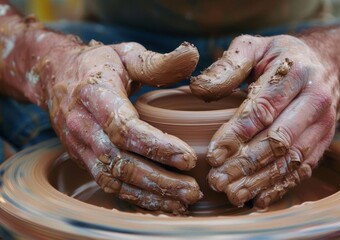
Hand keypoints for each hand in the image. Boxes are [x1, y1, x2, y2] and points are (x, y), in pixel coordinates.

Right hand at [47, 40, 201, 213]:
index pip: (125, 128)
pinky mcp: (82, 159)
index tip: (188, 158)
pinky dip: (134, 198)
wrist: (55, 76)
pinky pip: (108, 184)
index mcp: (95, 95)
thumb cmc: (98, 64)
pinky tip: (160, 203)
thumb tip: (193, 56)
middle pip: (121, 162)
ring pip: (114, 180)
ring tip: (182, 202)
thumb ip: (158, 61)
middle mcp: (83, 125)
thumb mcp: (126, 54)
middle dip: (159, 180)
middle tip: (192, 190)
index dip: (157, 146)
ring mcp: (79, 146)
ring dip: (149, 195)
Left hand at [190, 35, 339, 207]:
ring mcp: (325, 124)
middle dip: (246, 164)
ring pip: (291, 160)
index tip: (213, 154)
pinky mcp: (325, 142)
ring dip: (260, 181)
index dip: (237, 134)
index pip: (263, 108)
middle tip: (218, 180)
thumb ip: (229, 65)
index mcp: (296, 73)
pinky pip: (303, 169)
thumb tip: (198, 88)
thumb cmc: (280, 56)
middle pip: (279, 139)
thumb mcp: (254, 47)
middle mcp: (316, 100)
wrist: (325, 64)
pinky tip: (258, 200)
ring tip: (232, 195)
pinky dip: (280, 187)